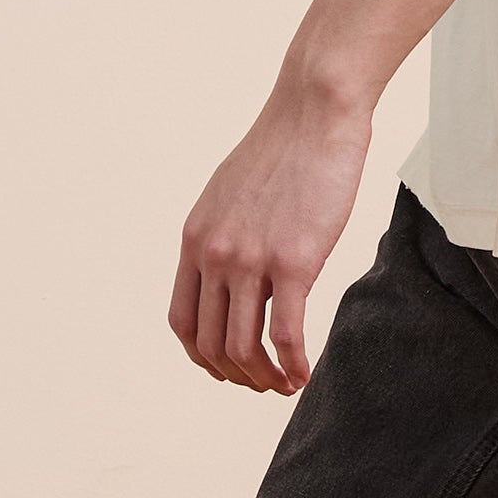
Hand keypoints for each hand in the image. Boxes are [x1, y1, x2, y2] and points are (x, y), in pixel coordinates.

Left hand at [171, 72, 373, 393]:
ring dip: (263, 378)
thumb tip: (237, 267)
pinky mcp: (293, 261)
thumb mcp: (232, 194)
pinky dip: (293, 366)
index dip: (202, 356)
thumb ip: (226, 235)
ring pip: (243, 347)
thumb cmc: (285, 148)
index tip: (229, 367)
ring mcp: (250, 260)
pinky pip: (285, 335)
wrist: (314, 112)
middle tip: (263, 384)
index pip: (182, 321)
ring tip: (285, 385)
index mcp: (195, 240)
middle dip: (235, 375)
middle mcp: (214, 254)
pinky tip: (304, 374)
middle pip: (209, 343)